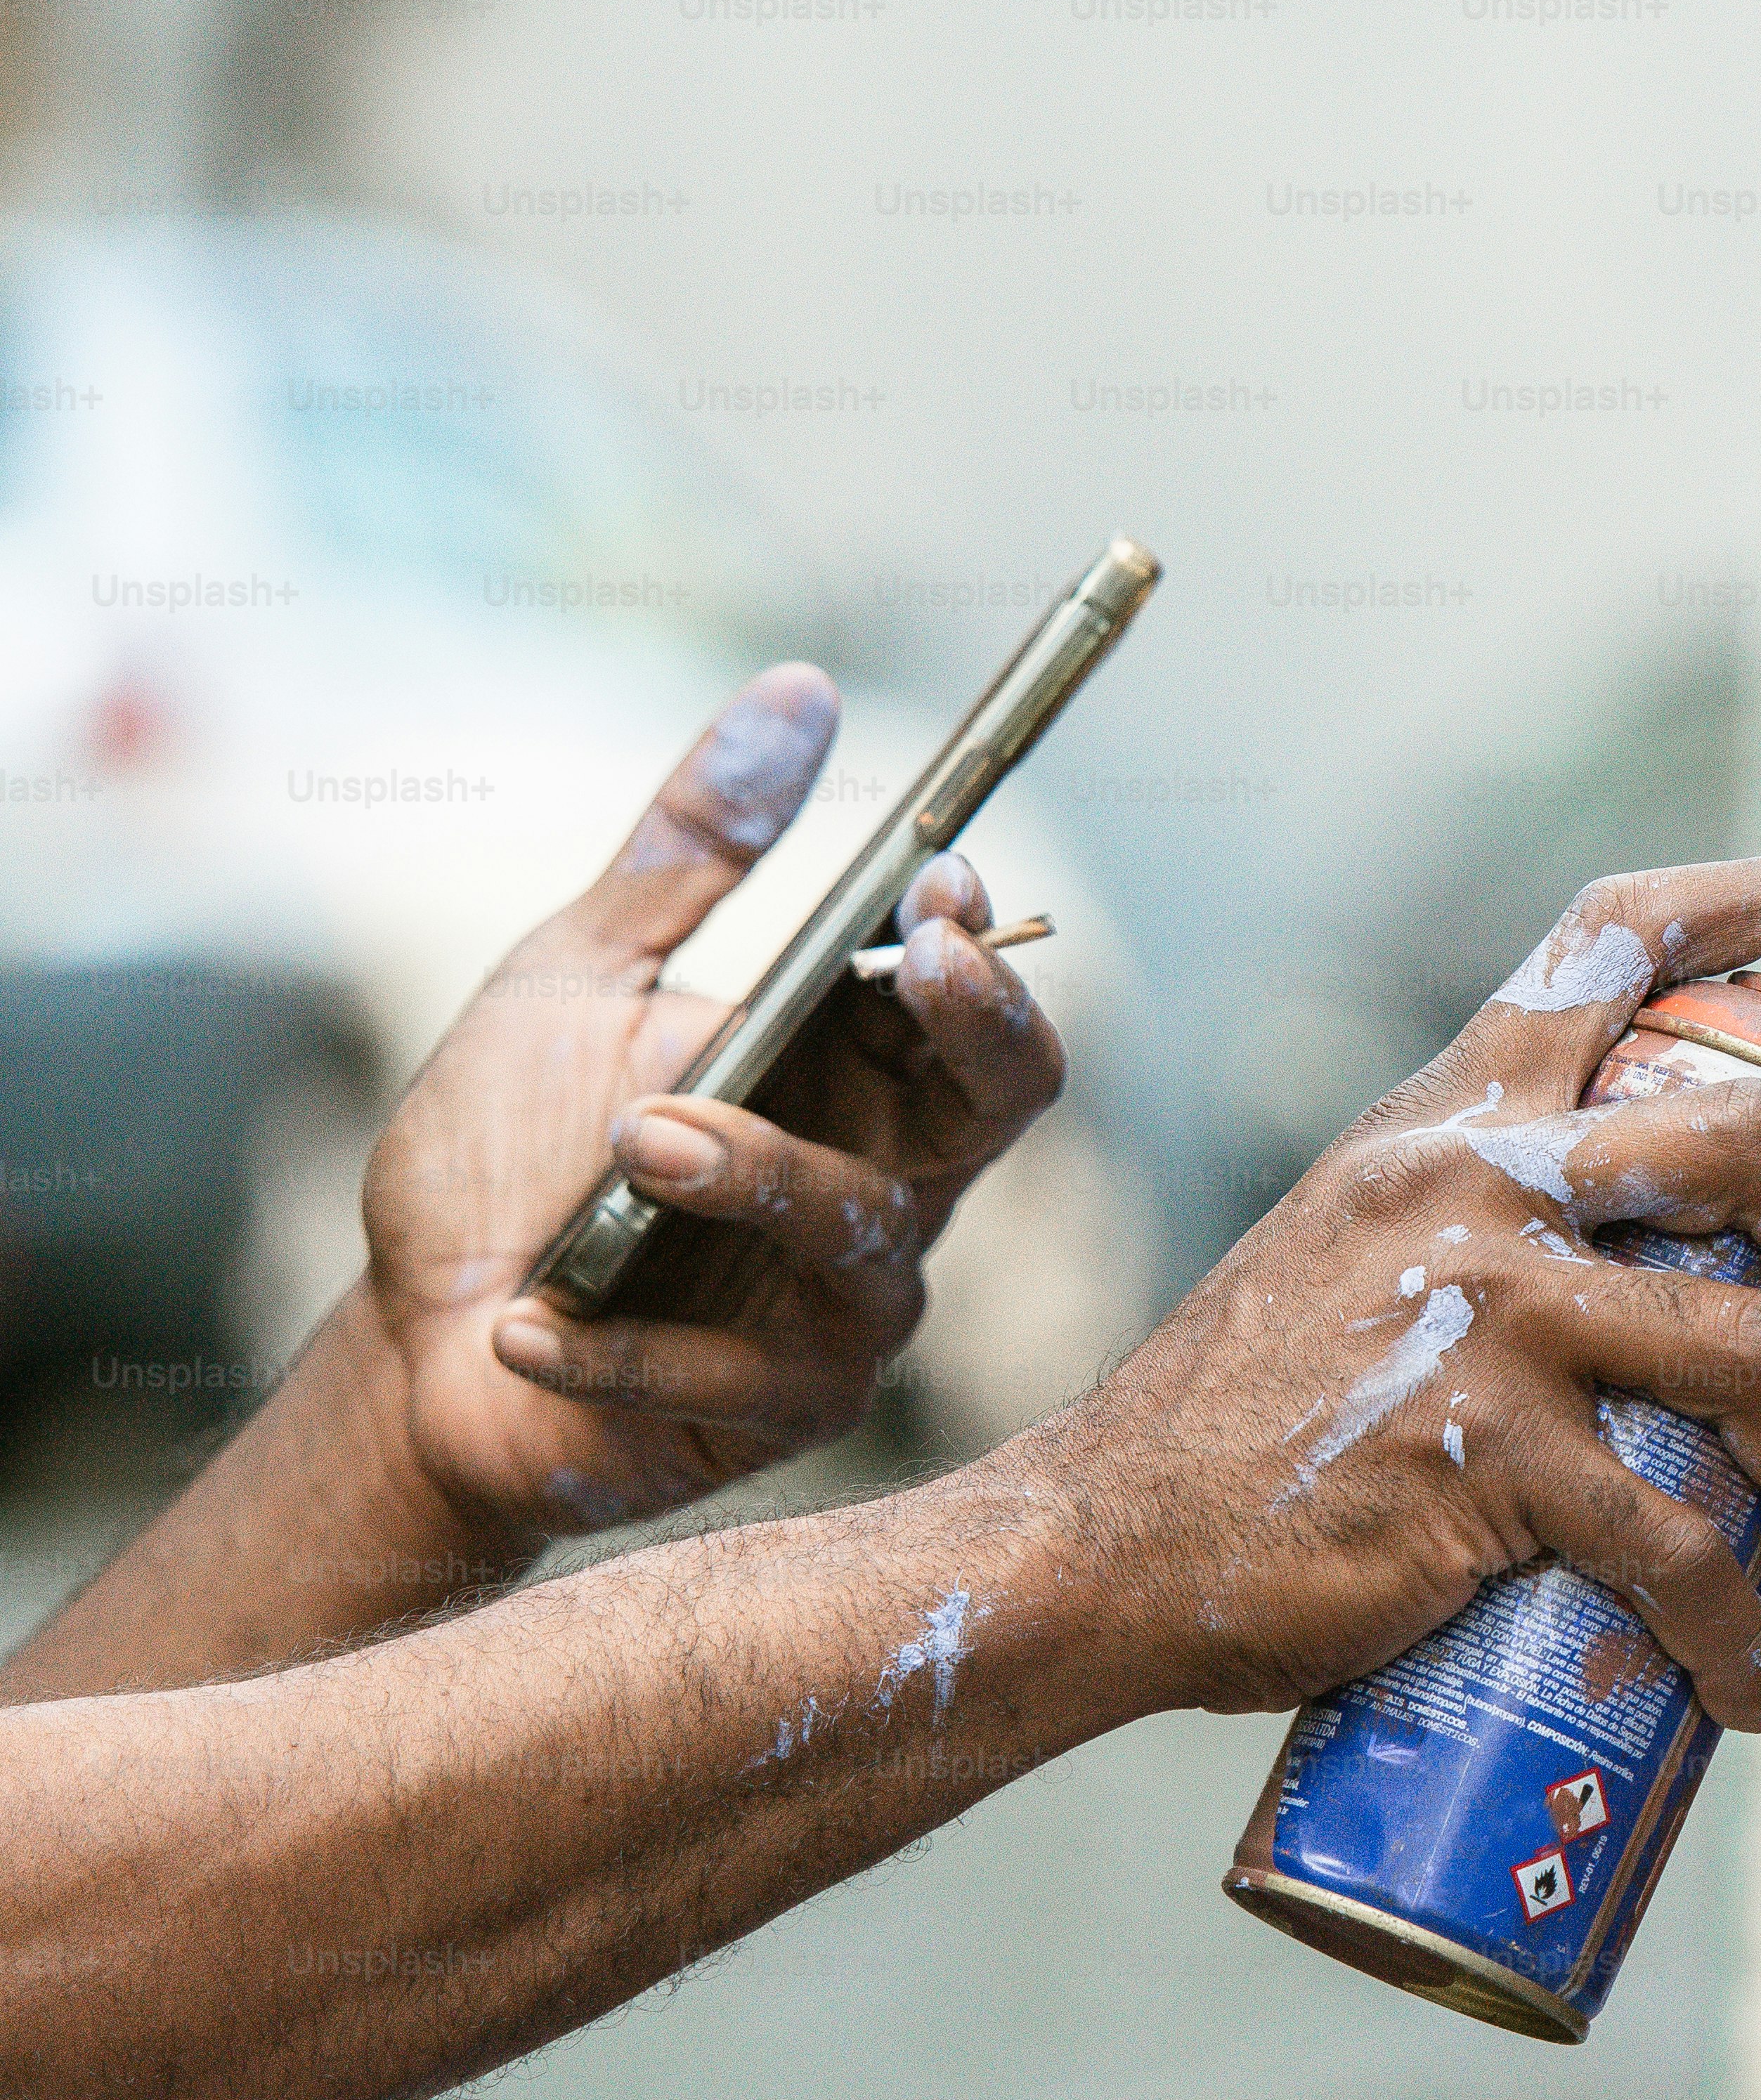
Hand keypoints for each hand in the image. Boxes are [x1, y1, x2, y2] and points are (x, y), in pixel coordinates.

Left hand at [360, 665, 1068, 1539]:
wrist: (411, 1347)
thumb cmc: (506, 1159)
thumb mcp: (575, 975)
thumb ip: (690, 851)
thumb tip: (803, 687)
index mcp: (855, 1075)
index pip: (973, 1004)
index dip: (979, 942)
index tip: (934, 880)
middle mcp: (885, 1184)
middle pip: (1010, 1100)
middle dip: (981, 1021)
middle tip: (909, 956)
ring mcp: (847, 1307)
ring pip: (862, 1231)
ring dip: (750, 1175)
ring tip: (628, 1141)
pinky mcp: (784, 1412)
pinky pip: (735, 1374)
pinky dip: (618, 1341)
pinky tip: (523, 1321)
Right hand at [1042, 858, 1760, 1731]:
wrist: (1102, 1545)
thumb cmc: (1256, 1414)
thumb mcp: (1364, 1238)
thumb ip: (1496, 1203)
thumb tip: (1683, 1239)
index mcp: (1454, 1111)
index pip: (1621, 931)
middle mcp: (1476, 1182)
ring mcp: (1483, 1318)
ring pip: (1760, 1352)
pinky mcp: (1481, 1467)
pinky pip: (1678, 1545)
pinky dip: (1739, 1630)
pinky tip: (1748, 1681)